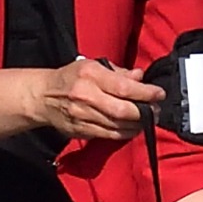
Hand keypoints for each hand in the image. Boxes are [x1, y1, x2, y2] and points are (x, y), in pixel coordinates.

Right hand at [31, 58, 163, 141]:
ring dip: (138, 124)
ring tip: (148, 119)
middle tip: (156, 109)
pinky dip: (125, 133)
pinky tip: (133, 127)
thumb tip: (140, 77)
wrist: (43, 97)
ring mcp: (82, 116)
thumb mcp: (93, 66)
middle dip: (145, 112)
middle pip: (122, 110)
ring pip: (118, 126)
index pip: (124, 87)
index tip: (159, 94)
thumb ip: (119, 72)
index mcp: (90, 76)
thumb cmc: (71, 78)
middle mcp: (86, 96)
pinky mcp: (81, 131)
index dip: (145, 93)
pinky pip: (110, 135)